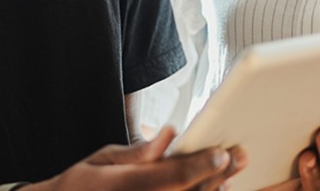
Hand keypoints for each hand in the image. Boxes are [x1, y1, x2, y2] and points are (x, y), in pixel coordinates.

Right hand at [31, 126, 246, 190]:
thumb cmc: (81, 183)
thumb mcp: (104, 159)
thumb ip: (139, 152)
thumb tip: (168, 134)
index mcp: (128, 186)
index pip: (174, 176)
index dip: (201, 165)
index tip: (222, 153)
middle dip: (217, 174)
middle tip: (238, 156)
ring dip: (213, 190)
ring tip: (230, 174)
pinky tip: (213, 189)